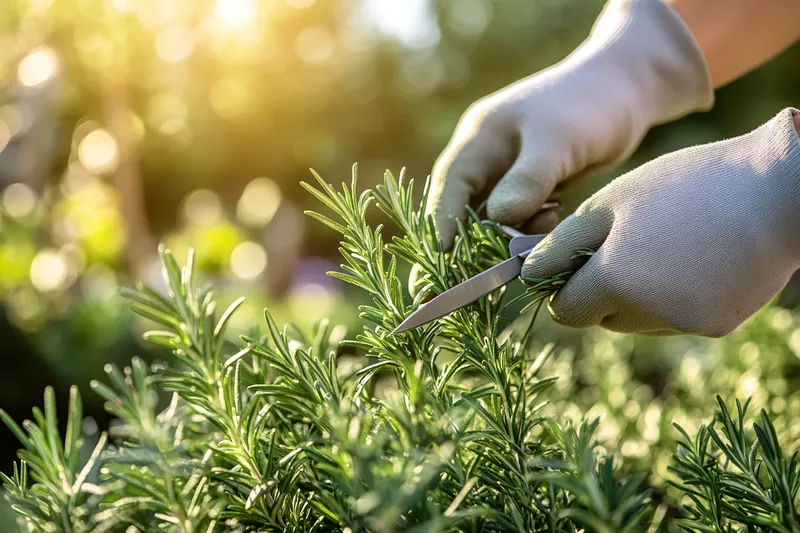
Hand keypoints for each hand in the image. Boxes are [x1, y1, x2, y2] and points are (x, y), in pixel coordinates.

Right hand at [425, 0, 712, 248]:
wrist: (628, 89)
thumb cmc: (591, 104)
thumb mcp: (559, 140)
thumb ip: (528, 179)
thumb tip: (499, 218)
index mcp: (480, 137)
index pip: (451, 185)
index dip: (443, 221)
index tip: (441, 257)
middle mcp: (487, 156)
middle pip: (461, 207)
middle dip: (460, 245)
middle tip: (449, 284)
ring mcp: (508, 171)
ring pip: (490, 218)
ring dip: (502, 239)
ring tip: (525, 247)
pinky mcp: (531, 185)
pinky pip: (517, 218)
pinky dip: (526, 230)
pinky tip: (548, 229)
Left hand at [522, 108, 799, 336]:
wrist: (778, 187)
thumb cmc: (685, 184)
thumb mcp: (611, 203)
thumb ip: (564, 245)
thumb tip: (531, 275)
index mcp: (614, 281)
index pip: (565, 310)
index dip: (562, 287)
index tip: (573, 263)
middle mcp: (646, 314)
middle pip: (600, 317)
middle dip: (599, 289)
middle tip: (623, 244)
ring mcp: (684, 324)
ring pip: (635, 321)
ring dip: (635, 294)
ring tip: (664, 245)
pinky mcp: (715, 325)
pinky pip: (673, 319)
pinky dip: (672, 297)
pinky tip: (695, 259)